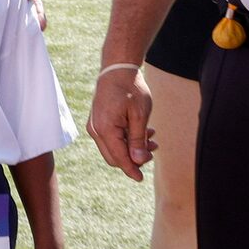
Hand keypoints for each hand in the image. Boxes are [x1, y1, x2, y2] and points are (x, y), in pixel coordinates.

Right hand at [88, 63, 154, 180]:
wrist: (117, 69)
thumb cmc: (130, 88)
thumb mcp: (140, 114)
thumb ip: (138, 139)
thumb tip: (139, 161)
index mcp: (105, 129)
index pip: (119, 158)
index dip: (131, 169)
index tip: (141, 178)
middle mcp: (96, 130)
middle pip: (114, 157)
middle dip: (133, 158)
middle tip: (153, 150)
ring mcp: (95, 126)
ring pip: (113, 148)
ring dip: (131, 148)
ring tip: (152, 139)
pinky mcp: (98, 122)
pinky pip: (111, 139)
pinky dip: (125, 140)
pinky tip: (142, 132)